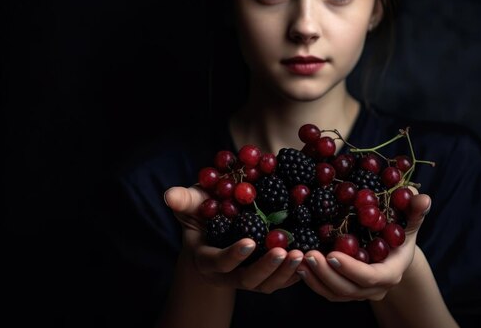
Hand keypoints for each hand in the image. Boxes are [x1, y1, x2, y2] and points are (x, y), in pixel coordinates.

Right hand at [164, 186, 304, 292]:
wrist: (216, 229)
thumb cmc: (204, 212)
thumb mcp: (192, 204)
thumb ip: (184, 200)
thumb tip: (169, 195)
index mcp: (208, 258)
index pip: (219, 262)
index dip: (232, 255)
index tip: (249, 242)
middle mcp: (228, 273)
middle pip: (248, 279)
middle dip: (267, 268)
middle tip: (285, 251)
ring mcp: (248, 276)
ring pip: (267, 284)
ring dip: (286, 272)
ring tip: (302, 254)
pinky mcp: (266, 275)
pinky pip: (282, 281)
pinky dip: (296, 274)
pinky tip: (310, 260)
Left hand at [295, 190, 431, 301]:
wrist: (393, 250)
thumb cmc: (401, 229)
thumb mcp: (409, 219)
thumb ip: (415, 210)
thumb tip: (423, 198)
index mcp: (391, 271)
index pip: (371, 277)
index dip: (351, 268)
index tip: (331, 253)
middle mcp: (376, 287)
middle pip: (349, 289)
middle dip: (327, 274)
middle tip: (309, 255)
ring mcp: (359, 292)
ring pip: (335, 293)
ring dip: (315, 279)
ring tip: (298, 259)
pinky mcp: (344, 290)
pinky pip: (326, 291)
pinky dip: (311, 281)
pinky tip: (297, 264)